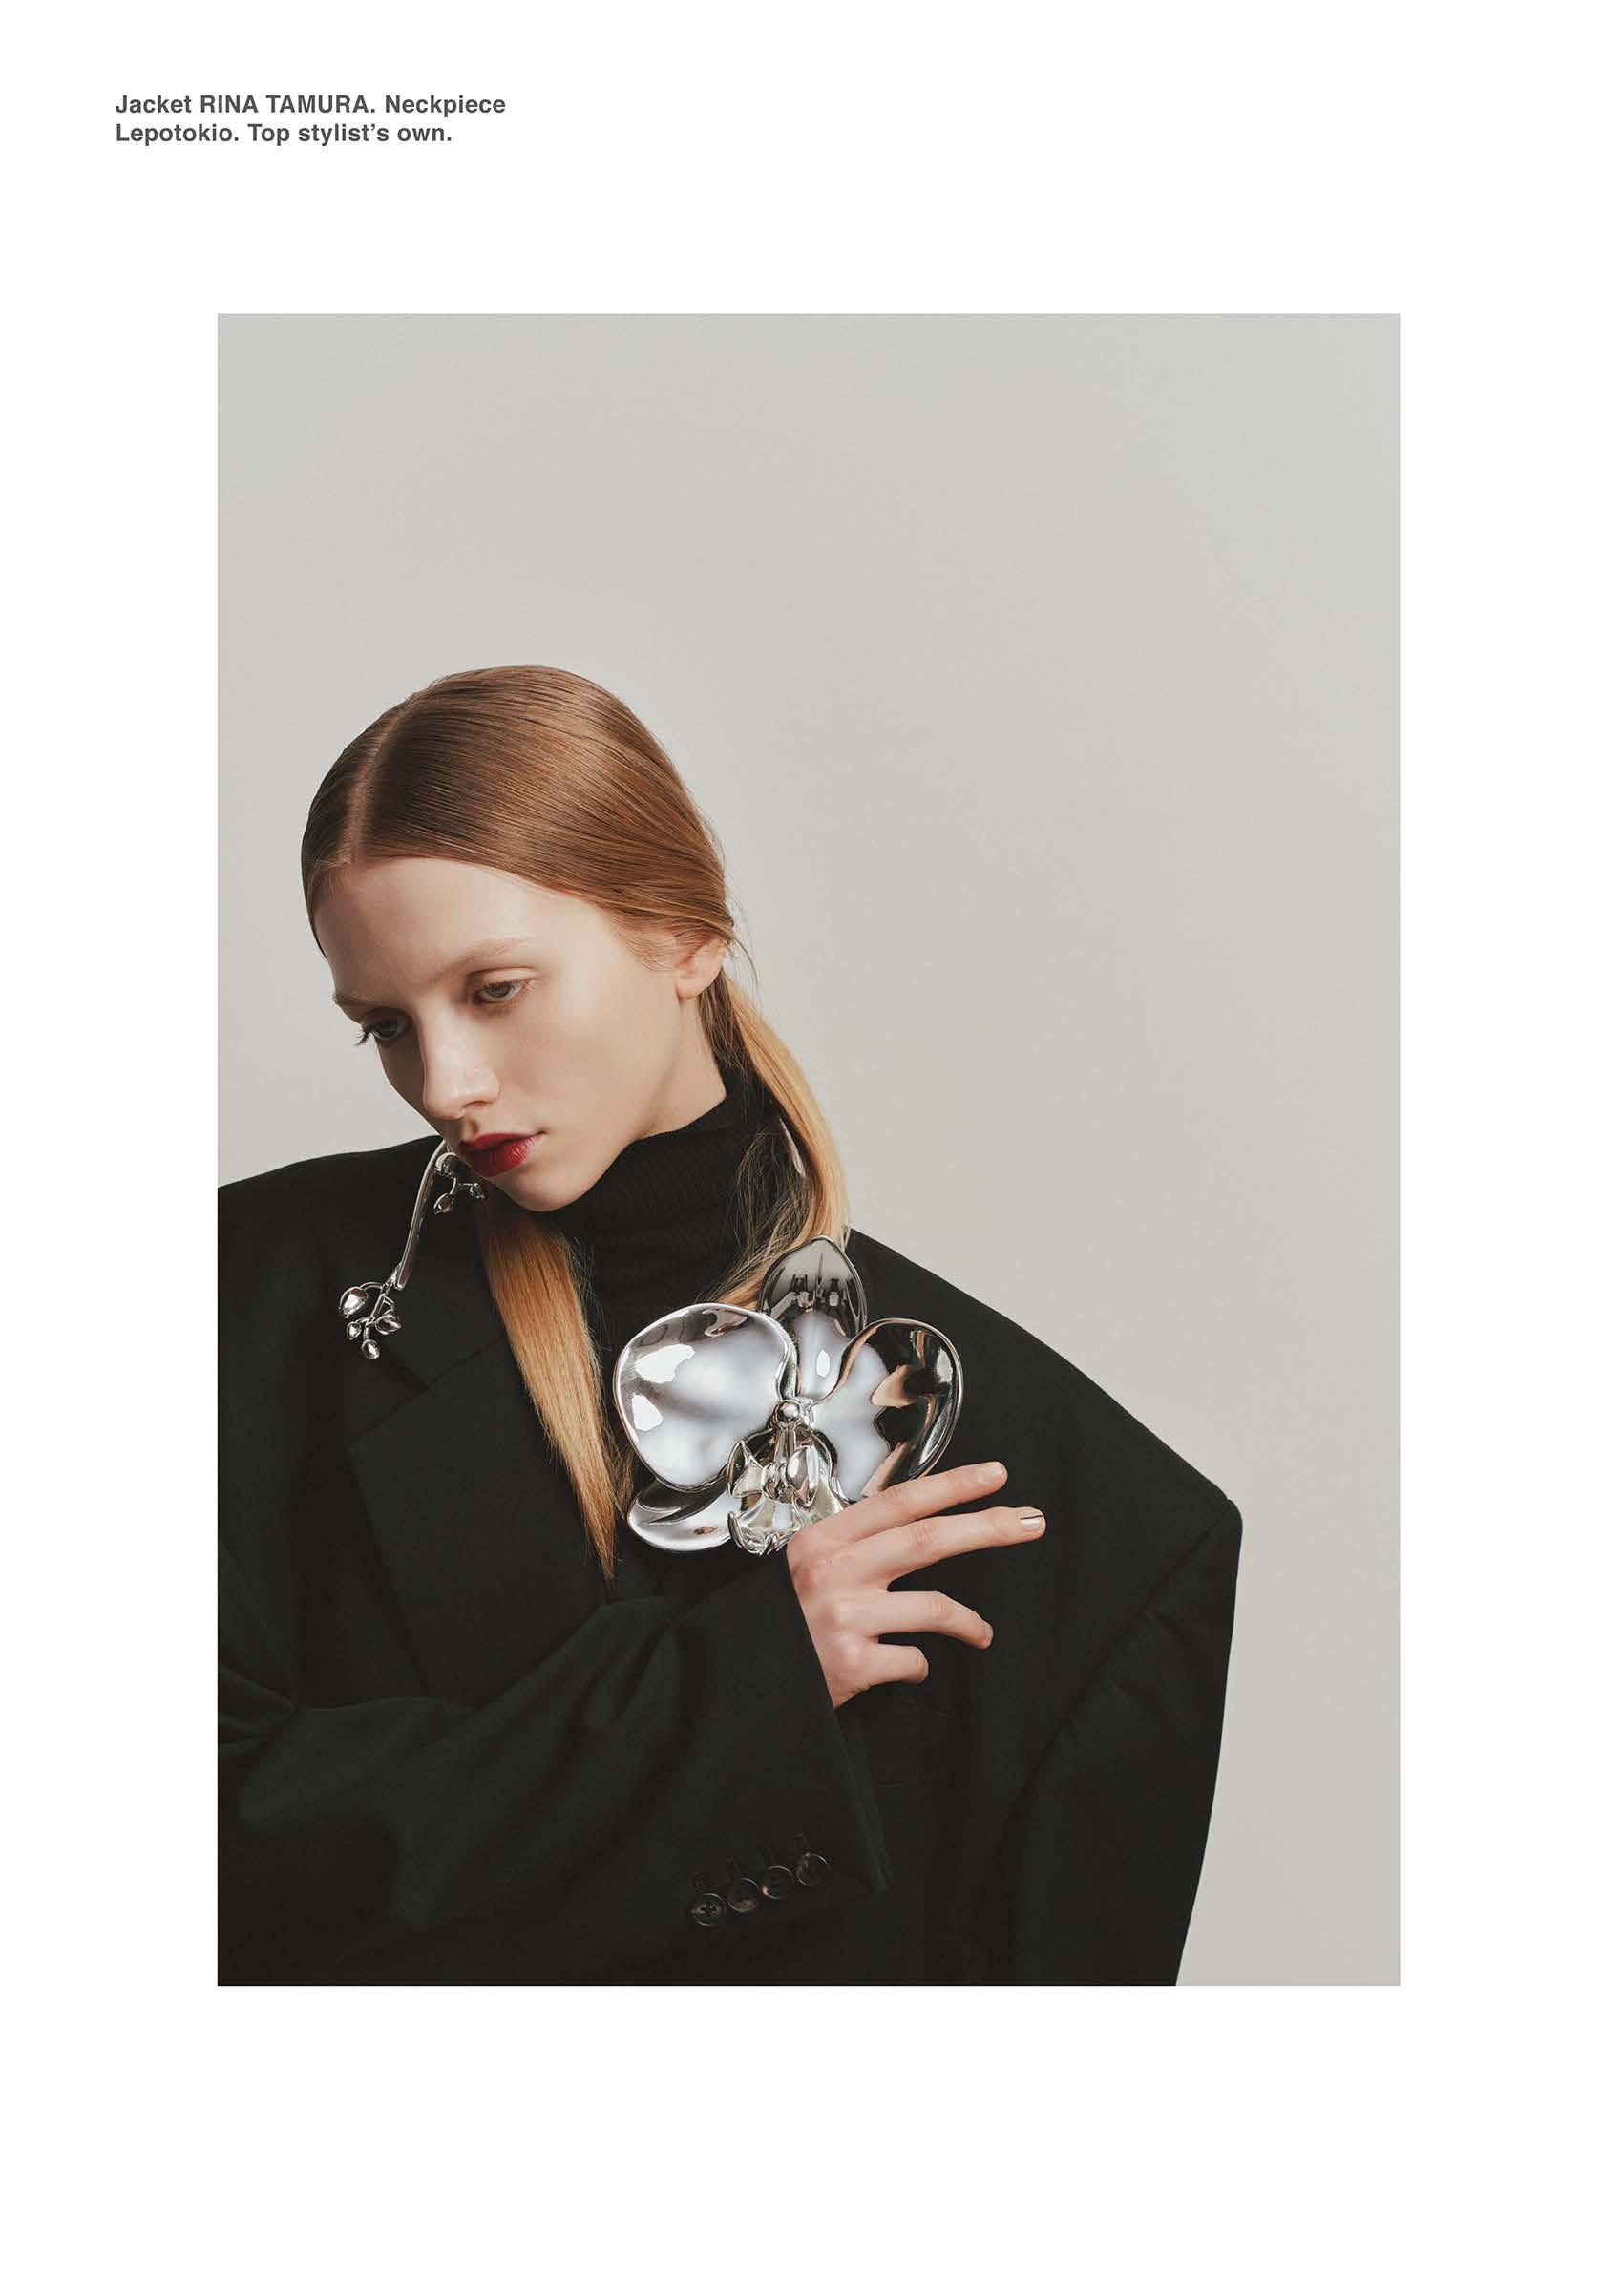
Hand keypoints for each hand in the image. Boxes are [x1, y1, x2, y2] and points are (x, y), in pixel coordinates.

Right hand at [785, 1459, 1044, 1708]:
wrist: (735, 1678)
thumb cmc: (779, 1620)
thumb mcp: (804, 1567)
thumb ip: (852, 1547)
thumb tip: (917, 1526)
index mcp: (823, 1539)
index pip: (900, 1501)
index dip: (953, 1485)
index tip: (995, 1474)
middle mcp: (833, 1571)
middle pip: (929, 1540)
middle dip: (988, 1527)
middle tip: (1031, 1521)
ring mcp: (845, 1617)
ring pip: (936, 1607)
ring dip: (970, 1623)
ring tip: (983, 1633)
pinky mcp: (853, 1664)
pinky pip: (914, 1660)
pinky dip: (920, 1665)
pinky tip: (913, 1668)